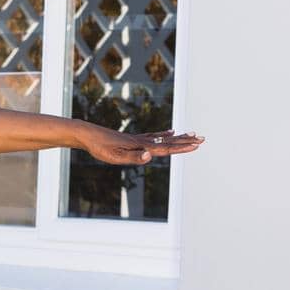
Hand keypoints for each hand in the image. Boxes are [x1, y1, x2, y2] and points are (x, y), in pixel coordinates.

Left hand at [80, 127, 204, 164]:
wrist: (87, 134)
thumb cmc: (100, 148)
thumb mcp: (115, 157)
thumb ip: (133, 157)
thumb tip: (150, 156)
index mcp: (141, 146)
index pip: (166, 148)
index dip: (181, 147)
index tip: (196, 145)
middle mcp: (142, 141)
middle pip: (168, 141)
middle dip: (185, 141)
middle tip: (202, 138)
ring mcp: (138, 139)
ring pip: (163, 138)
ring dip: (179, 137)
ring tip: (191, 134)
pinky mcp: (132, 138)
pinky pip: (153, 135)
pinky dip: (164, 134)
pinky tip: (170, 131)